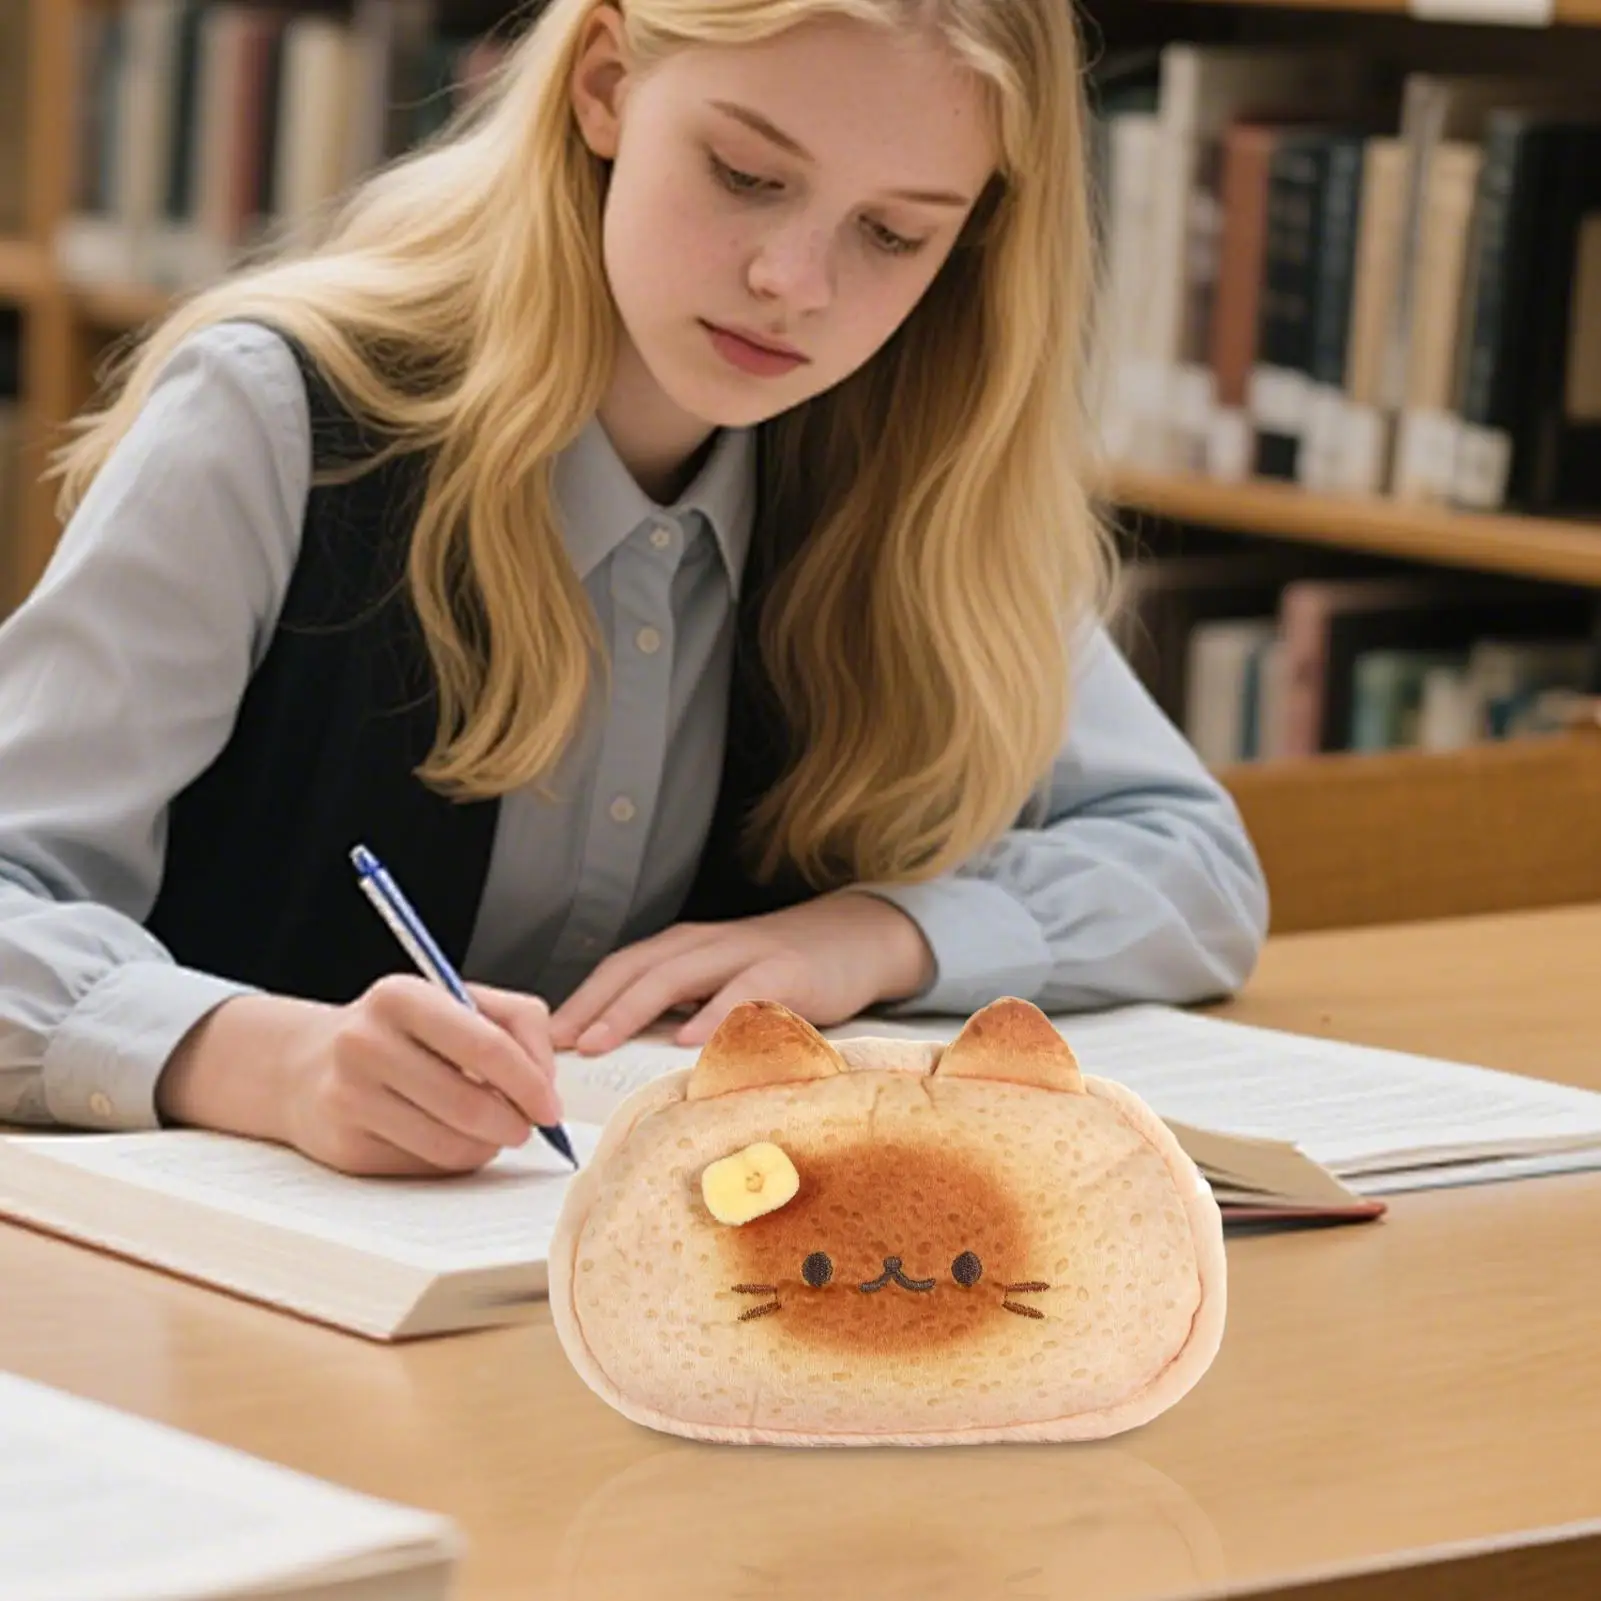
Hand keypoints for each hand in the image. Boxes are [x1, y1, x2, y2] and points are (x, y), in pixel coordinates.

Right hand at [158, 978, 562, 1177]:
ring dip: (487, 1146)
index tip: (550, 1107)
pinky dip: (452, 1159)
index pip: (485, 1046)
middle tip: (527, 1127)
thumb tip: (545, 1084)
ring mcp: (349, 1097)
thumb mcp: (458, 1002)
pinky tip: (447, 1137)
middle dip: (514, 1124)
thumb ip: (518, 1025)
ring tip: (490, 1131)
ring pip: (449, 1144)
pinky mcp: (344, 1146)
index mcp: (401, 996)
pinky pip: (423, 1166)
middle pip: (469, 1104)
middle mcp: (366, 1043)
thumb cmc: (402, 1031)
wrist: (309, 1064)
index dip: (530, 1083)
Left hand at [549, 892, 935, 1054]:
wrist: (855, 938)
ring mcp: (745, 954)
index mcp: (685, 950)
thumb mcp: (722, 984)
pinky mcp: (786, 971)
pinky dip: (714, 1016)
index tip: (543, 1039)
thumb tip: (625, 1060)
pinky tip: (691, 1042)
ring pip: (676, 974)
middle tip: (559, 1044)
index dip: (579, 1000)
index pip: (619, 969)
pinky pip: (743, 993)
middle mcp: (706, 945)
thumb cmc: (779, 971)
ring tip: (601, 1040)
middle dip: (592, 1006)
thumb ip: (681, 1011)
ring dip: (632, 1007)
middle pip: (636, 969)